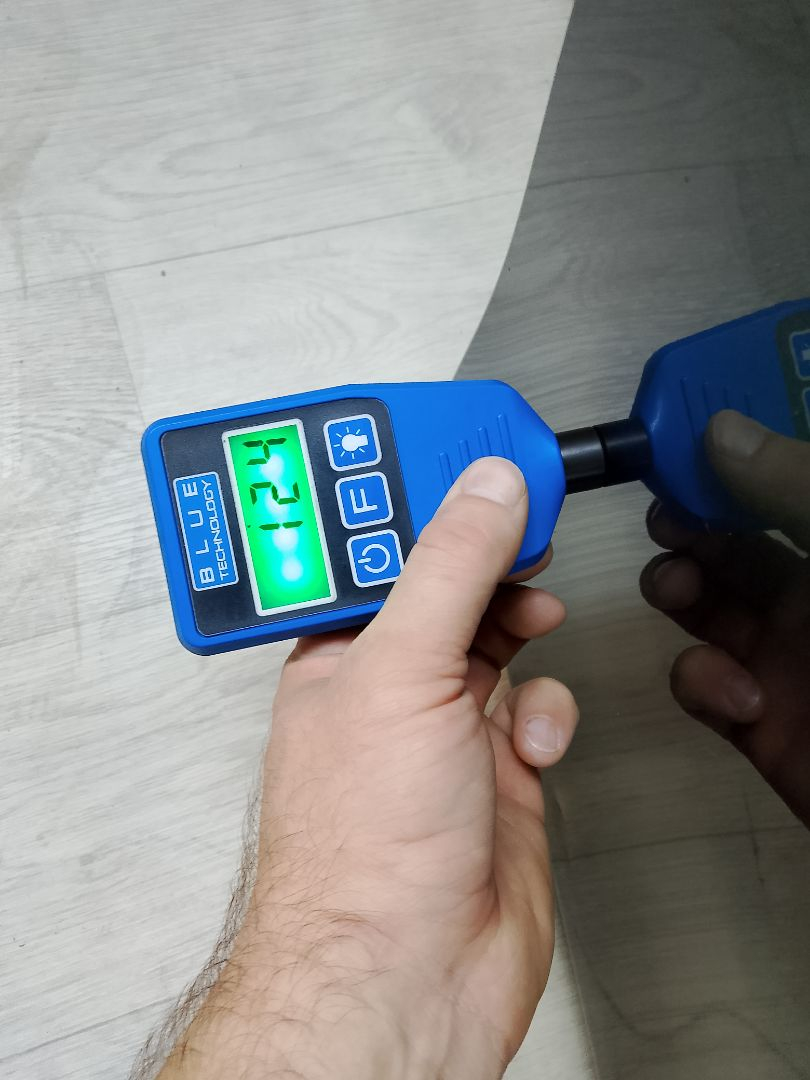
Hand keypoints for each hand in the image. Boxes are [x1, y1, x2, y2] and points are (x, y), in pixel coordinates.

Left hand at [159, 458, 577, 1079]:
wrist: (409, 976)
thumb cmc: (365, 845)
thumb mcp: (402, 671)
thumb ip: (449, 570)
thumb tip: (486, 486)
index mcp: (334, 656)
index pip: (373, 551)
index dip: (416, 501)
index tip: (462, 454)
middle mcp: (383, 689)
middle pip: (442, 589)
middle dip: (484, 560)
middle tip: (521, 521)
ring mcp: (441, 732)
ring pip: (495, 643)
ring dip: (518, 628)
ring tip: (533, 614)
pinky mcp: (496, 773)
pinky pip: (533, 710)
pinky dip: (545, 712)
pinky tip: (533, 738)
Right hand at [640, 410, 809, 827]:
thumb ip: (797, 486)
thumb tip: (720, 433)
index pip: (780, 483)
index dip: (730, 461)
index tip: (681, 447)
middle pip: (735, 539)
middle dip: (691, 525)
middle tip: (665, 521)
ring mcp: (790, 660)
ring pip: (707, 606)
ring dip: (677, 588)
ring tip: (674, 589)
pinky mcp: (763, 724)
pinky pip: (704, 685)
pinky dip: (702, 682)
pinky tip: (738, 698)